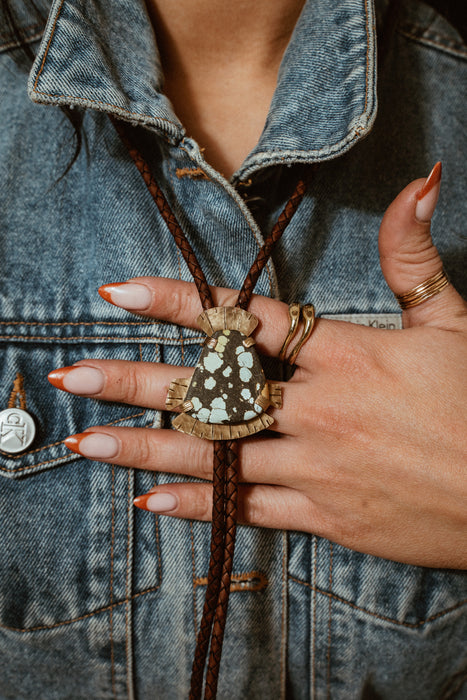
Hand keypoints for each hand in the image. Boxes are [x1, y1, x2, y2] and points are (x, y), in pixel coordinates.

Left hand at [49, 165, 466, 568]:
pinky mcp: (324, 515)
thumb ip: (414, 254)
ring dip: (144, 448)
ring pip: (215, 457)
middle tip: (71, 377)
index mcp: (346, 356)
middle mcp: (318, 410)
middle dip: (135, 382)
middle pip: (211, 393)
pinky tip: (149, 502)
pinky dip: (198, 507)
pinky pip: (249, 509)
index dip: (179, 302)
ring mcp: (316, 467)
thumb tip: (419, 180)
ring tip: (84, 443)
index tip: (120, 292)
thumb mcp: (452, 322)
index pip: (245, 320)